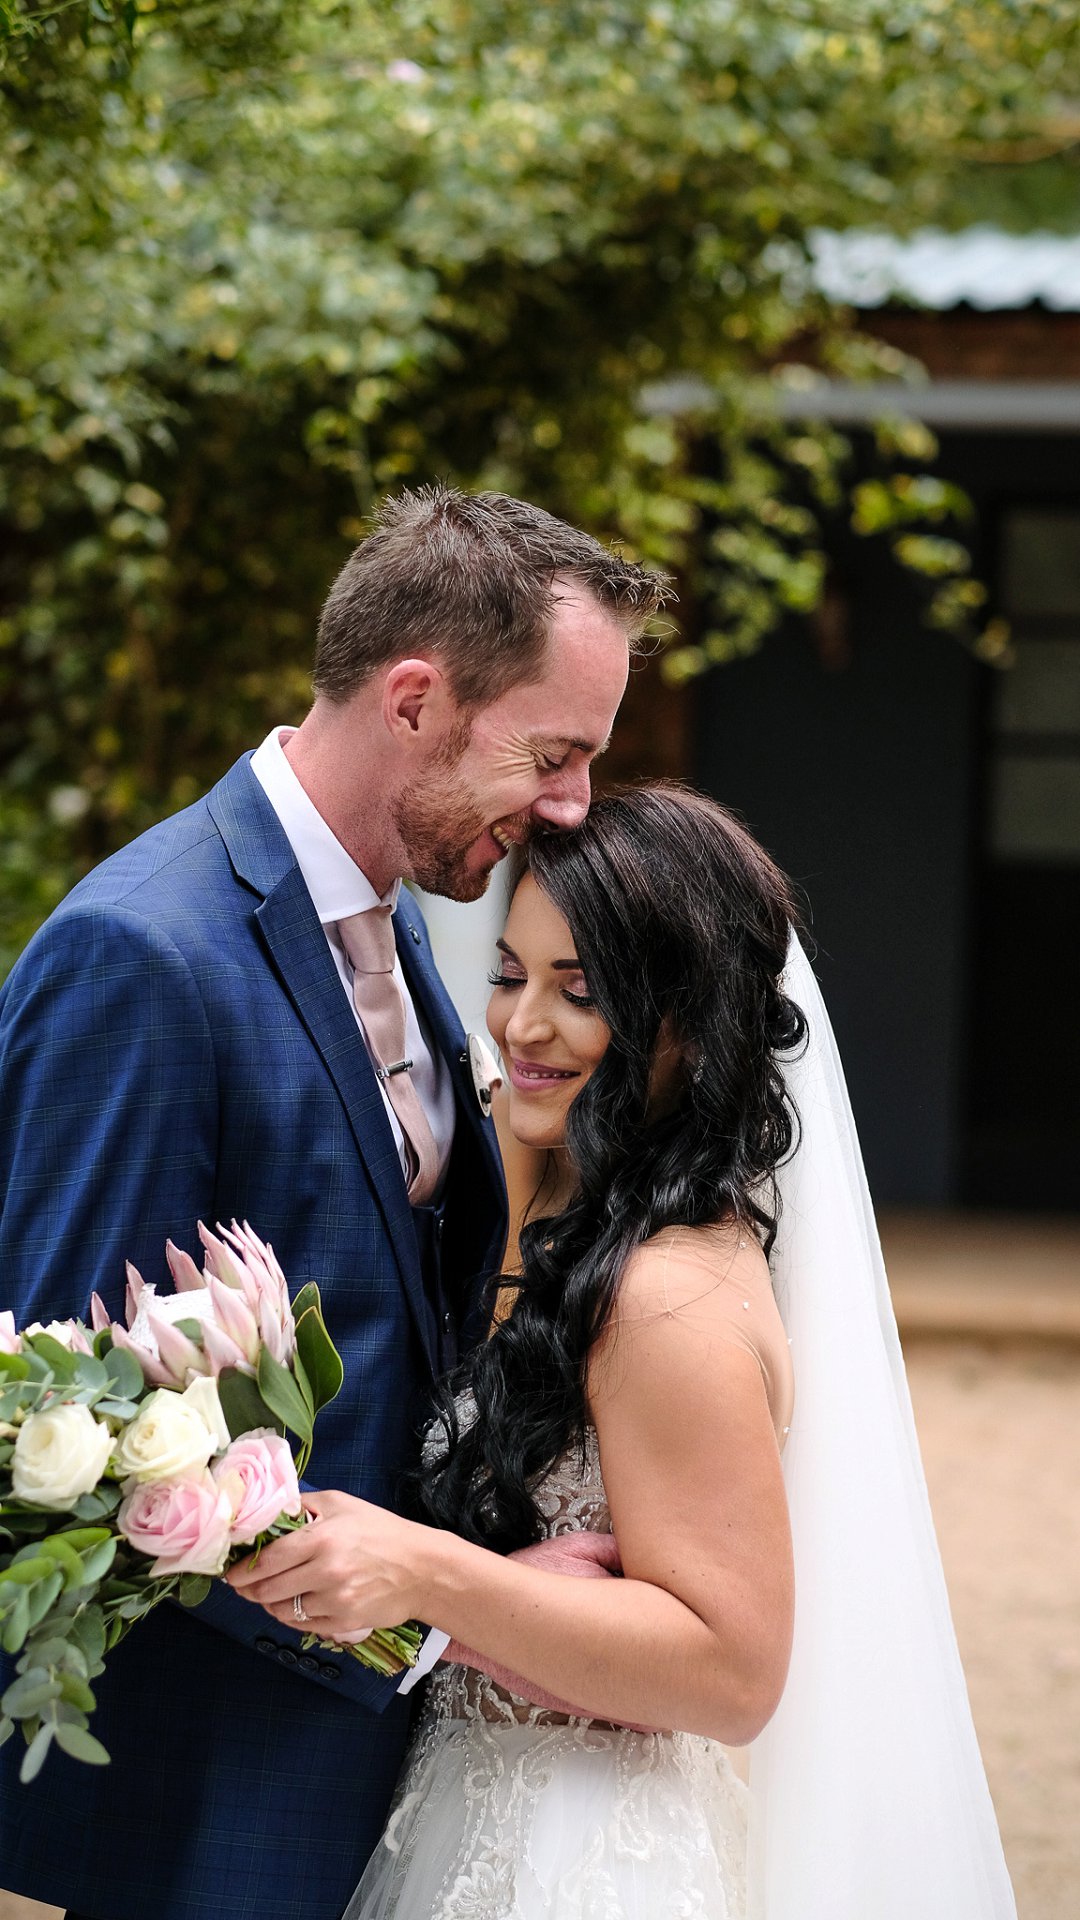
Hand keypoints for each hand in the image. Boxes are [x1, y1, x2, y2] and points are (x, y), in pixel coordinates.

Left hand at [226, 1489, 435, 1641]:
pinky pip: (302, 1625)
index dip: (243, 1569)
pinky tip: (292, 1605)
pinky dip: (291, 1617)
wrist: (421, 1569)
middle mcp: (326, 1571)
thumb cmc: (381, 1532)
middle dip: (247, 1589)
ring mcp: (334, 1600)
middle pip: (268, 1589)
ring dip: (267, 1604)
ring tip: (266, 1595)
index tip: (230, 1571)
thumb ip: (304, 1505)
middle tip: (240, 1586)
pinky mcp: (343, 1622)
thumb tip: (269, 1511)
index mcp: (322, 1538)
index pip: (268, 1559)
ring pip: (282, 1610)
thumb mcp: (342, 1504)